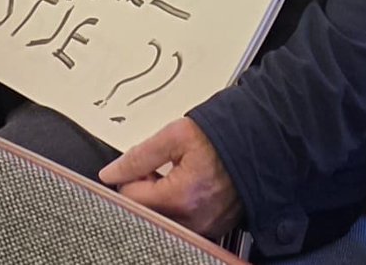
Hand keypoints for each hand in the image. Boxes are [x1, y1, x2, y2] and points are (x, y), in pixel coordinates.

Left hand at [98, 118, 242, 238]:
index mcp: (181, 197)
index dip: (129, 177)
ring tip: (173, 175)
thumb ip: (138, 156)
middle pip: (146, 211)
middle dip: (144, 189)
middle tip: (158, 169)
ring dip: (159, 199)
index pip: (130, 199)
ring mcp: (204, 228)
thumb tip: (111, 173)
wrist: (254, 146)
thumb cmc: (218, 139)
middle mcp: (194, 220)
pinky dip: (175, 207)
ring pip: (162, 218)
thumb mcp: (173, 136)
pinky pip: (181, 222)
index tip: (139, 166)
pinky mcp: (211, 229)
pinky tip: (184, 187)